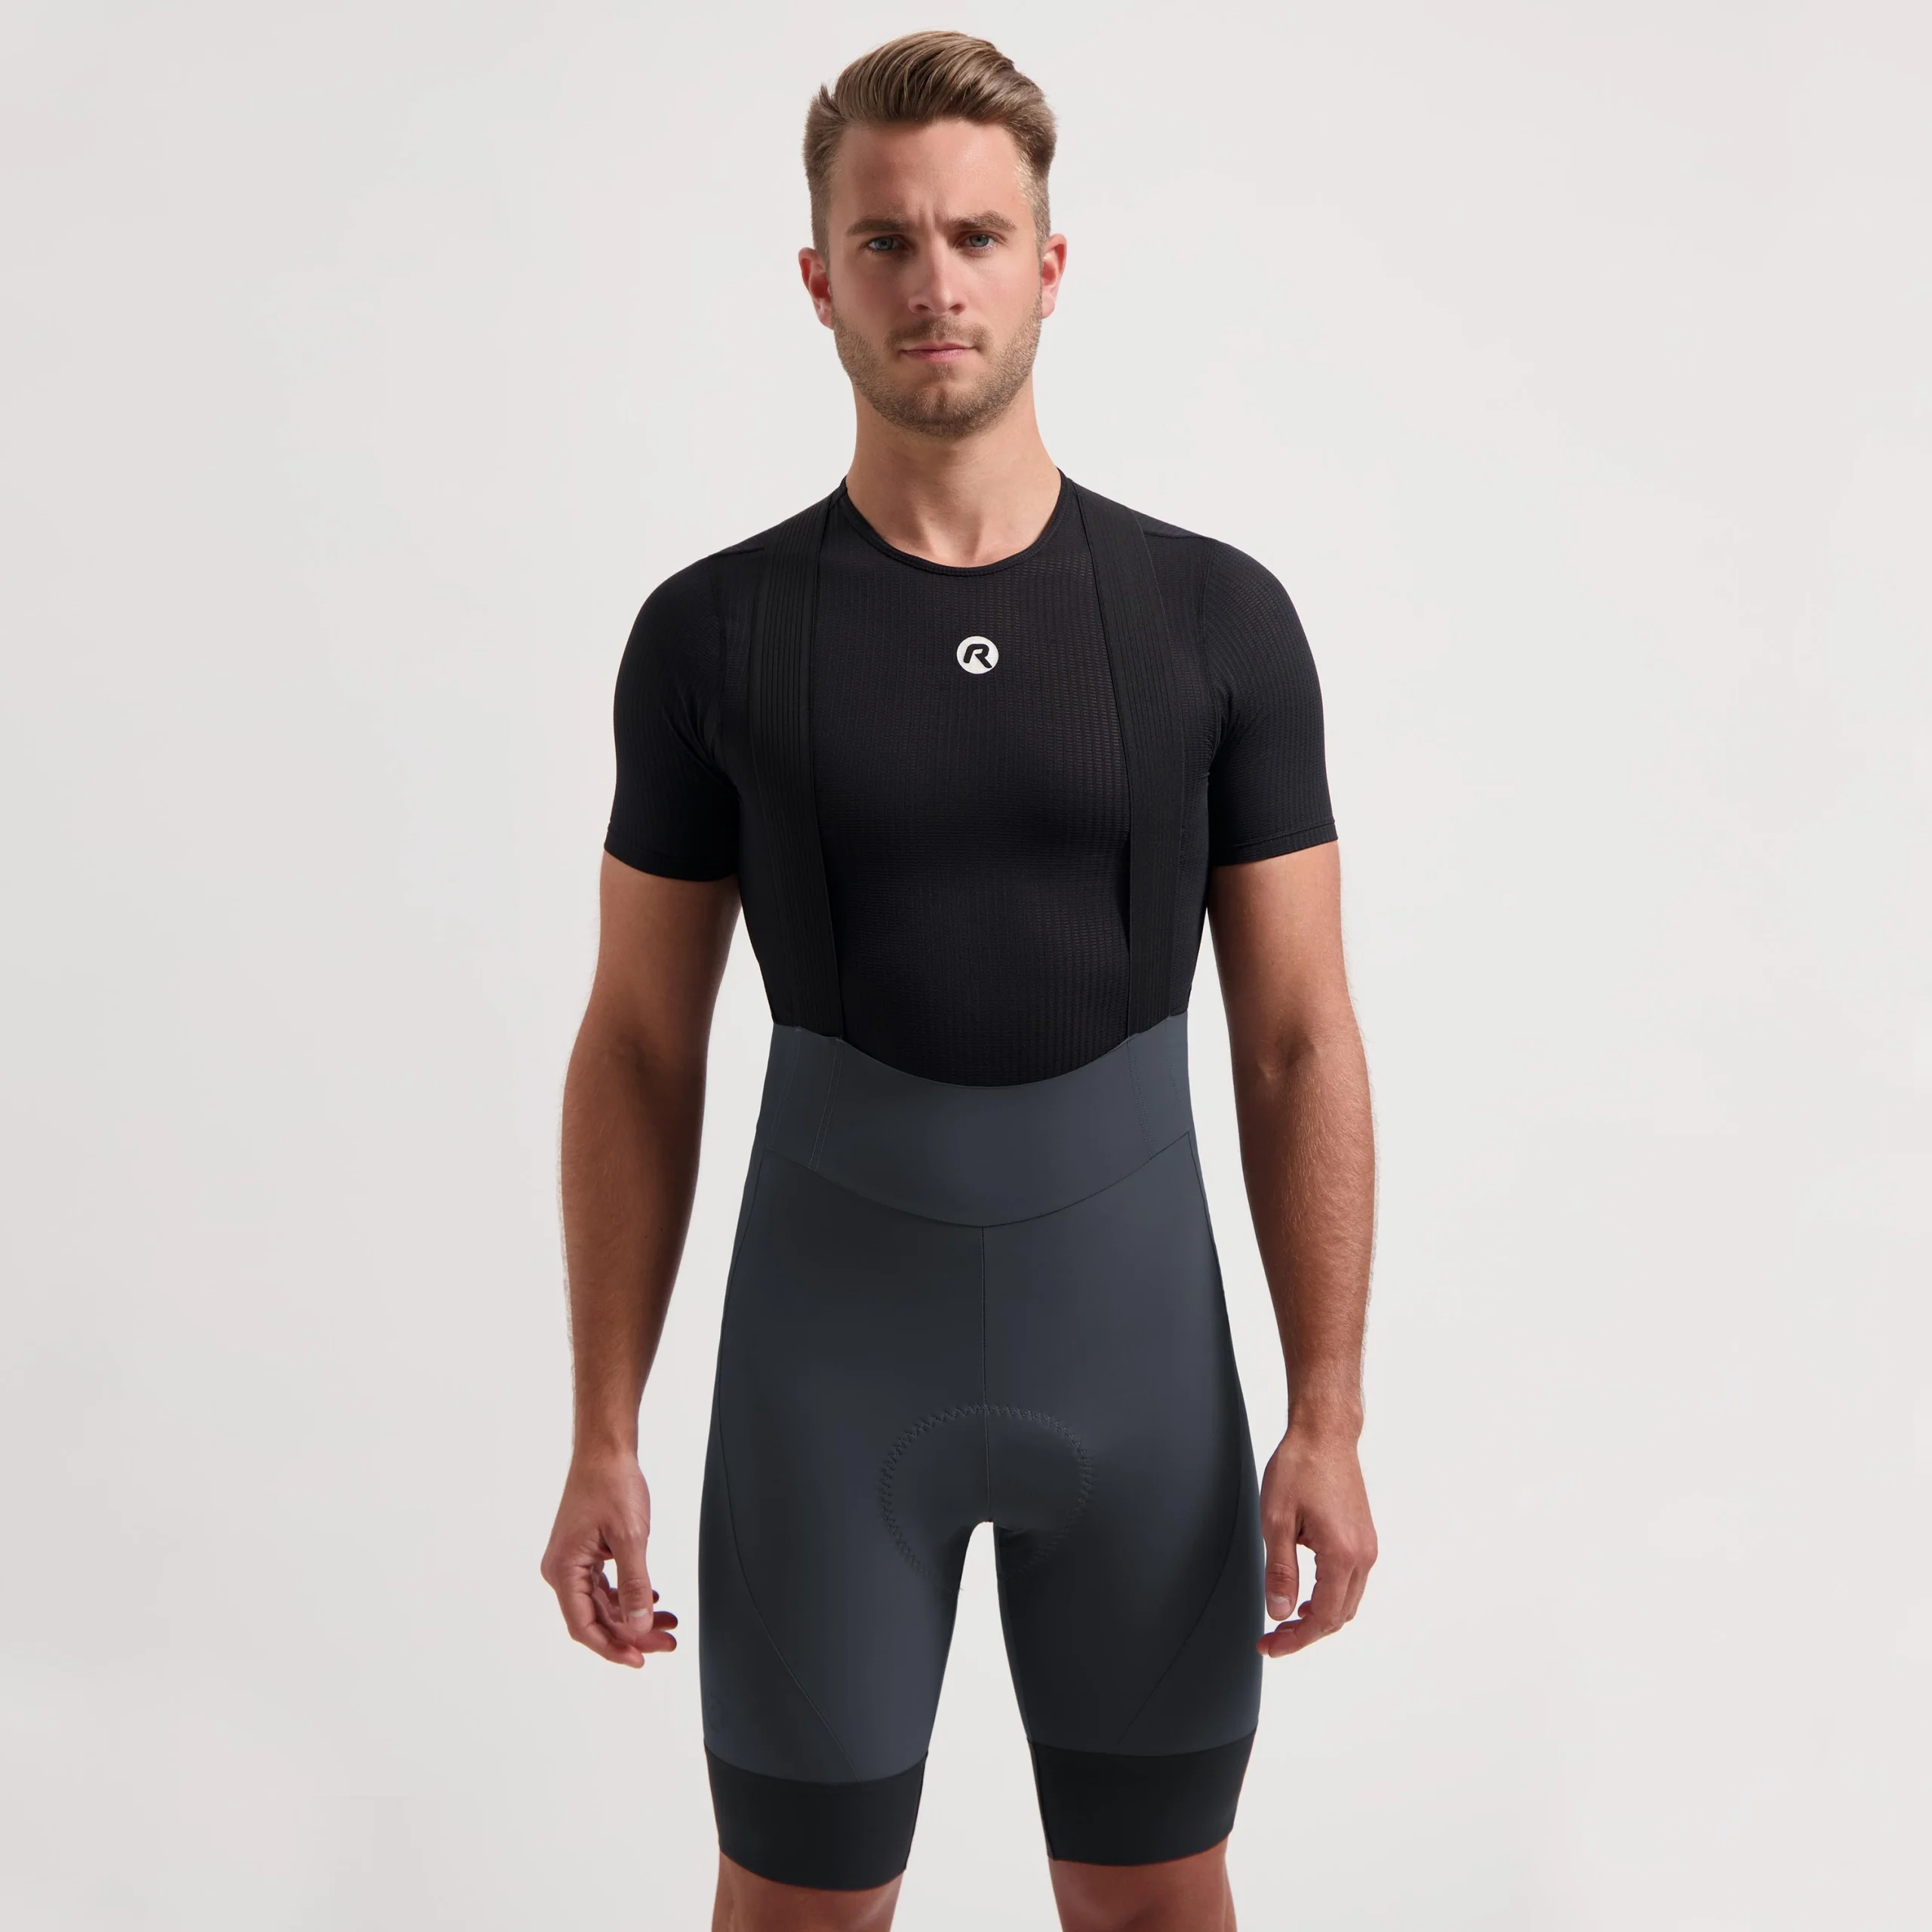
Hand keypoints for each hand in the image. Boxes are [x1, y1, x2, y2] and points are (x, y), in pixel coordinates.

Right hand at [540, 1453, 679, 1667]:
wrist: (605, 1451)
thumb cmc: (611, 1485)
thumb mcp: (629, 1537)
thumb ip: (634, 1584)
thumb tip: (639, 1624)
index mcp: (564, 1570)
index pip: (584, 1626)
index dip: (612, 1647)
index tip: (640, 1659)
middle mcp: (563, 1571)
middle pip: (597, 1618)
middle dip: (633, 1633)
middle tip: (668, 1641)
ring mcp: (574, 1562)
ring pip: (605, 1604)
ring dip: (635, 1615)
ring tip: (668, 1624)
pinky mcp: (586, 1553)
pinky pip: (606, 1586)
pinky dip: (629, 1595)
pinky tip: (653, 1601)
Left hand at [1256, 1426, 1376, 1657]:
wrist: (1325, 1434)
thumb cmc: (1300, 1467)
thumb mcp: (1277, 1520)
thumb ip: (1280, 1571)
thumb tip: (1280, 1613)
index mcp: (1343, 1554)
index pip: (1323, 1618)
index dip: (1295, 1639)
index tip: (1270, 1646)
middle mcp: (1362, 1554)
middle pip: (1339, 1616)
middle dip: (1305, 1633)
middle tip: (1272, 1638)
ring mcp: (1367, 1546)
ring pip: (1346, 1602)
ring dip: (1318, 1617)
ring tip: (1286, 1620)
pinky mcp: (1363, 1537)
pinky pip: (1350, 1582)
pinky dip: (1328, 1597)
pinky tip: (1305, 1593)